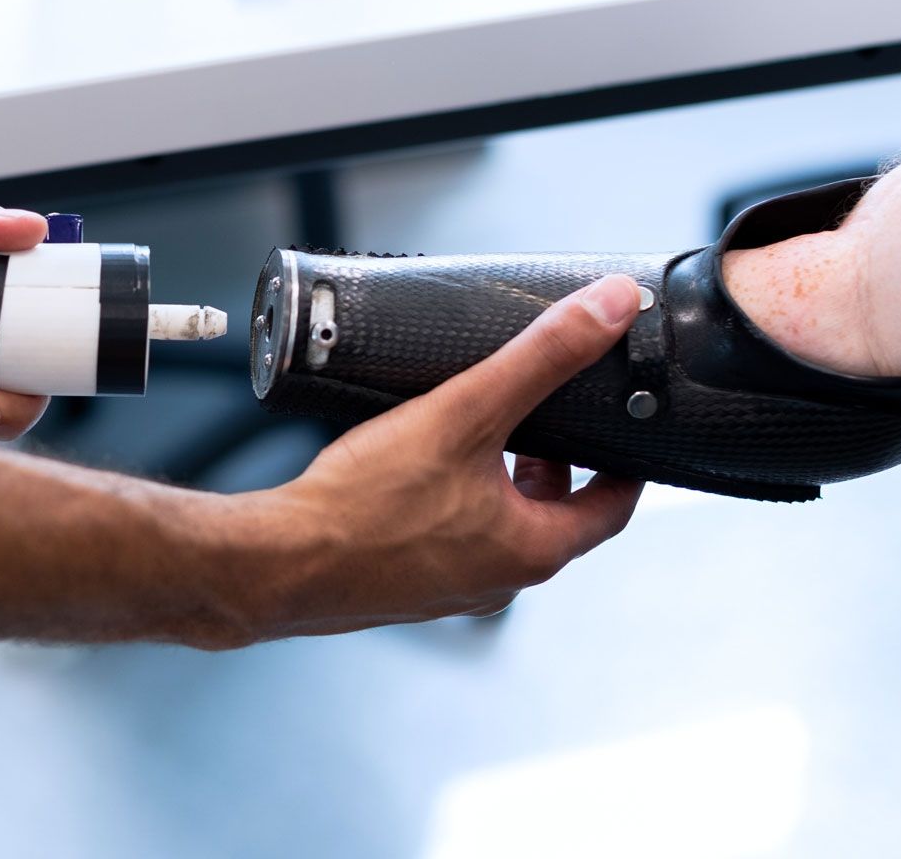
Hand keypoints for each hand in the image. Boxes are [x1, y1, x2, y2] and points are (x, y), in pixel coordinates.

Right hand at [223, 275, 646, 642]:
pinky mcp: (401, 589)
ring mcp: (447, 592)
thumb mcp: (465, 413)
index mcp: (531, 551)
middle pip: (549, 517)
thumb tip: (609, 309)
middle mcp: (497, 583)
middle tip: (537, 420)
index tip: (620, 436)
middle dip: (548, 465)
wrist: (278, 564)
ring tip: (468, 435)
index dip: (622, 467)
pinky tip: (409, 472)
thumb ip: (540, 358)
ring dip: (494, 484)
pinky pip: (444, 543)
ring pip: (493, 530)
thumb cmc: (367, 505)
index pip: (610, 510)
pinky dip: (446, 506)